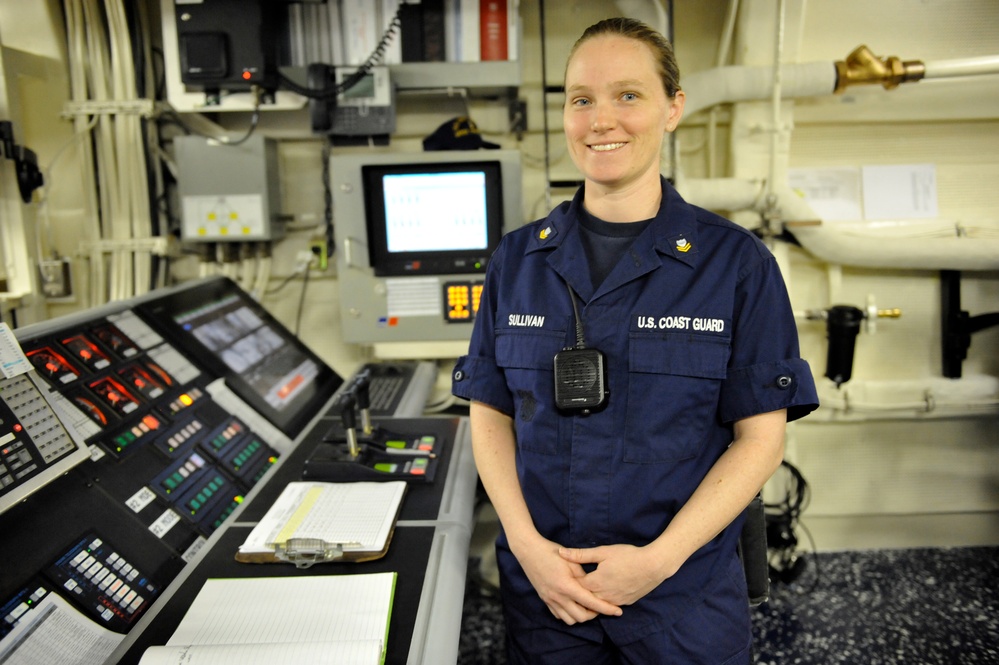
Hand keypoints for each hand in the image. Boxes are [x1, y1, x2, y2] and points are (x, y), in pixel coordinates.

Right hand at [512, 536, 622, 624]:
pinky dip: (569, 614)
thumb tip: (594, 586)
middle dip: (594, 614)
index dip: (606, 608)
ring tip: (587, 606)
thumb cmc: (551, 552)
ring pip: (570, 620)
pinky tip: (574, 605)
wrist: (529, 551)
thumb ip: (583, 576)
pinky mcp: (545, 600)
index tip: (618, 611)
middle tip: (601, 605)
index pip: (591, 602)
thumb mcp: (571, 560)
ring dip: (581, 616)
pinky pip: (559, 615)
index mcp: (567, 586)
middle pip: (581, 617)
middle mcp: (558, 596)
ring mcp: (550, 600)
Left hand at [558, 544, 672, 606]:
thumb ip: (580, 554)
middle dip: (578, 592)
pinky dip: (604, 600)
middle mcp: (602, 596)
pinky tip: (603, 593)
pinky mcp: (624, 603)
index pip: (574, 586)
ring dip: (591, 598)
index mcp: (594, 583)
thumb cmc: (627, 556)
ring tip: (585, 590)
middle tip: (572, 585)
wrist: (653, 566)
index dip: (569, 581)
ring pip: (597, 604)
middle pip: (584, 598)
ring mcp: (614, 601)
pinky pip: (609, 605)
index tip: (564, 575)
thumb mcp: (603, 552)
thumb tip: (561, 552)